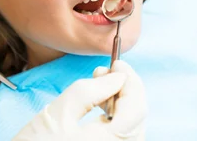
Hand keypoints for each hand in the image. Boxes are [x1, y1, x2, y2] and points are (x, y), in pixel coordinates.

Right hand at [13, 60, 146, 140]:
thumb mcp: (58, 112)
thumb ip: (90, 90)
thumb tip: (116, 76)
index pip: (136, 107)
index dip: (131, 80)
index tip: (118, 63)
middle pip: (138, 118)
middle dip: (126, 90)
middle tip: (103, 73)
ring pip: (132, 127)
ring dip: (121, 104)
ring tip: (99, 90)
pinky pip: (121, 136)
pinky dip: (116, 119)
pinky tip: (101, 110)